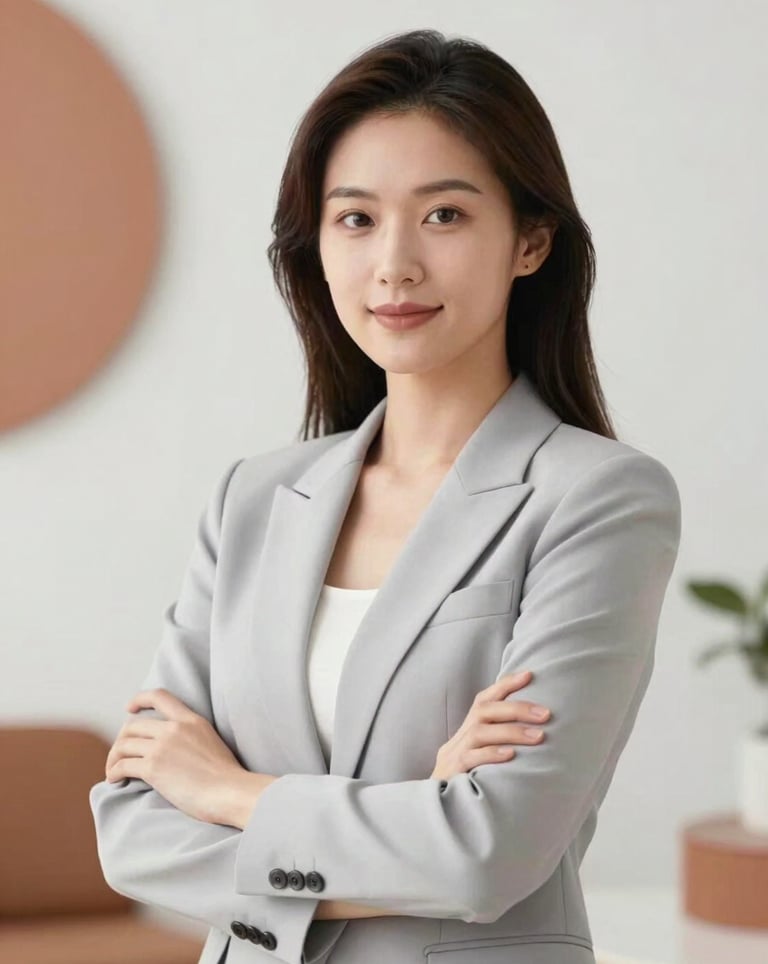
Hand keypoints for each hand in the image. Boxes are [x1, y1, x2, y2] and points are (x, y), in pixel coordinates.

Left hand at [105, 688, 247, 824]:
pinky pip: (122, 765)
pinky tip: (115, 779)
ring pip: (124, 745)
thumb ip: (192, 736)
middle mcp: (174, 728)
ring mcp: (162, 747)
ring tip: (113, 770)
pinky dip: (114, 772)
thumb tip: (178, 748)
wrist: (229, 791)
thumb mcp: (211, 741)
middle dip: (121, 740)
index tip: (130, 709)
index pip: (160, 696)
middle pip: (133, 726)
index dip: (140, 699)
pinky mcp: (153, 767)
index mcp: (191, 720)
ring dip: (114, 758)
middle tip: (119, 755)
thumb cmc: (226, 776)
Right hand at [430, 669, 550, 779]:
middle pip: (484, 711)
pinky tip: (512, 755)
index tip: (529, 674)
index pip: (484, 700)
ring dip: (511, 731)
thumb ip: (498, 743)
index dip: (505, 685)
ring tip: (539, 736)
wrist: (436, 811)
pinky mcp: (452, 773)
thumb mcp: (480, 758)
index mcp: (467, 731)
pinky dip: (492, 754)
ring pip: (480, 732)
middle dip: (517, 708)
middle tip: (546, 714)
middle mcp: (459, 738)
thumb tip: (534, 731)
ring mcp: (453, 754)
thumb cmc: (468, 783)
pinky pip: (470, 758)